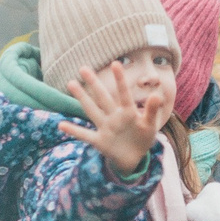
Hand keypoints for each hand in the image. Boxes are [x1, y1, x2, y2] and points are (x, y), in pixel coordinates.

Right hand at [58, 59, 165, 175]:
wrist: (134, 157)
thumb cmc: (142, 137)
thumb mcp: (150, 125)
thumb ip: (152, 111)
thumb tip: (158, 95)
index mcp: (128, 112)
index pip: (124, 94)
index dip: (120, 80)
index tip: (115, 63)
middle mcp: (114, 117)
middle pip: (103, 98)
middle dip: (94, 84)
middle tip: (83, 68)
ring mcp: (105, 128)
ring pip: (92, 110)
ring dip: (82, 98)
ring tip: (71, 83)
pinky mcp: (99, 141)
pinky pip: (85, 135)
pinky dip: (74, 131)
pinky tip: (61, 125)